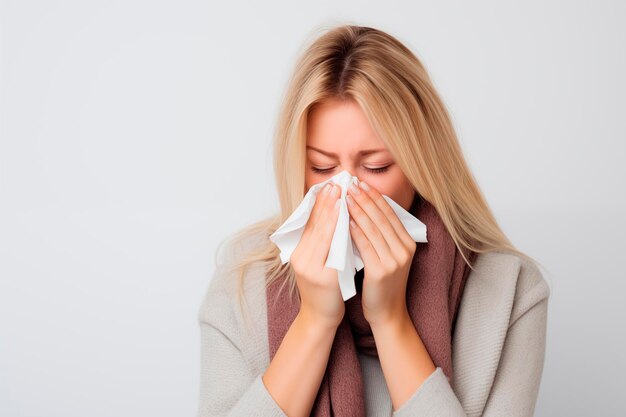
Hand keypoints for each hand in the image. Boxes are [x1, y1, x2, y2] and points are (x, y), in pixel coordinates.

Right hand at [290, 182, 344, 328]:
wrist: (320, 317)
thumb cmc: (324, 289)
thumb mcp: (319, 262)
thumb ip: (323, 242)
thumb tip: (334, 216)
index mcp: (299, 252)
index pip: (310, 222)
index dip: (320, 203)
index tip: (330, 185)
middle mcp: (300, 257)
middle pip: (315, 225)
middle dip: (326, 202)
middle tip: (337, 183)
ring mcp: (309, 268)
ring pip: (322, 235)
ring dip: (332, 213)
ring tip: (341, 195)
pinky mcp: (322, 278)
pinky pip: (331, 251)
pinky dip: (338, 234)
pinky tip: (347, 222)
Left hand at [346, 181, 416, 326]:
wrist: (387, 312)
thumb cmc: (382, 283)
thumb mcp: (388, 255)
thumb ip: (382, 235)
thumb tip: (366, 208)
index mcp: (408, 242)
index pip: (389, 213)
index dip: (374, 196)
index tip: (360, 183)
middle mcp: (404, 249)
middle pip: (381, 217)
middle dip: (365, 198)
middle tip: (350, 183)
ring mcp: (394, 260)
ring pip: (373, 228)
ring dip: (357, 210)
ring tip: (345, 196)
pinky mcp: (381, 271)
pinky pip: (365, 245)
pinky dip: (355, 231)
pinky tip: (346, 221)